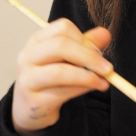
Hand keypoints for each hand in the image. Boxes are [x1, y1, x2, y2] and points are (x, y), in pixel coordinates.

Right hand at [12, 18, 112, 135]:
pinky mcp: (33, 100)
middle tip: (108, 68)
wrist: (31, 107)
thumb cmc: (51, 78)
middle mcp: (28, 56)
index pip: (63, 28)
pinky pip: (61, 92)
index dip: (85, 39)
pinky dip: (81, 89)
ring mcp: (27, 78)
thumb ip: (86, 45)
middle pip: (60, 46)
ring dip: (87, 76)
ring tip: (103, 82)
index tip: (99, 51)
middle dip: (89, 57)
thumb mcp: (68, 58)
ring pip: (60, 72)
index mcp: (37, 40)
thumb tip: (105, 34)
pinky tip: (92, 88)